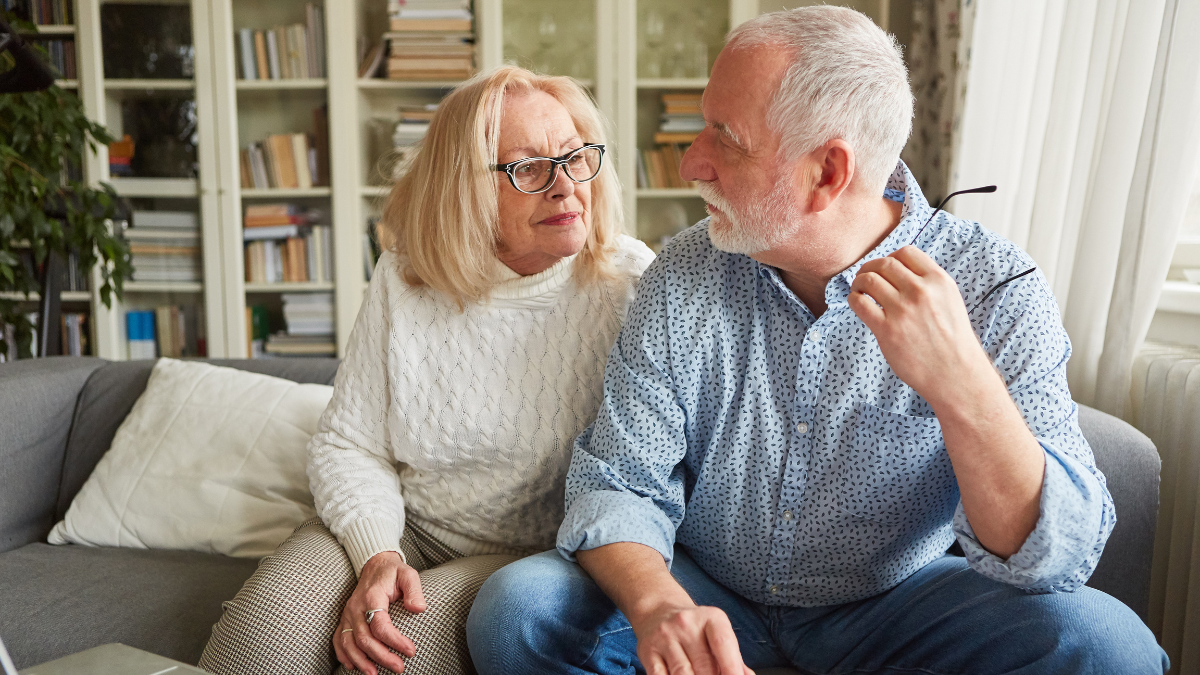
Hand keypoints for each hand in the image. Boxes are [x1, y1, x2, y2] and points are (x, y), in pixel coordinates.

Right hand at [334, 551, 426, 674]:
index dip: (395, 641)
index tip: (411, 650)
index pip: (380, 625)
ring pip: (349, 643)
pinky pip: (339, 639)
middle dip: (382, 656)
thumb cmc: (393, 572)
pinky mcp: (345, 619)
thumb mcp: (408, 574)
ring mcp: (348, 614)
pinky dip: (344, 655)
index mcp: (372, 596)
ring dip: (361, 661)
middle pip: (364, 638)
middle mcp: (356, 607)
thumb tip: (418, 608)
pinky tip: (354, 666)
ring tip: (375, 674)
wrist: (375, 565)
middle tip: (399, 667)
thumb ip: (414, 590)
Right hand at [630, 603, 754, 674]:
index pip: (723, 644)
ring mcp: (665, 637)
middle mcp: (686, 624)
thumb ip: (733, 658)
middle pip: (704, 665)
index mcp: (711, 618)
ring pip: (683, 674)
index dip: (732, 669)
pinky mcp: (648, 651)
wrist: (658, 611)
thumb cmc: (695, 629)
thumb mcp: (717, 634)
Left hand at [847, 245, 992, 406]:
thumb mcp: (950, 301)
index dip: (890, 257)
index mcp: (939, 281)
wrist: (955, 373)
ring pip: (869, 280)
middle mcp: (921, 291)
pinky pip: (860, 303)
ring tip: (859, 290)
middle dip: (870, 267)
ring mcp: (903, 310)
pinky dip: (853, 299)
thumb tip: (899, 270)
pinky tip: (858, 303)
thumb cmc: (952, 340)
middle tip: (865, 277)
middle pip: (884, 264)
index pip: (906, 252)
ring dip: (859, 282)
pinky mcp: (887, 329)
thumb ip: (929, 283)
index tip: (885, 268)